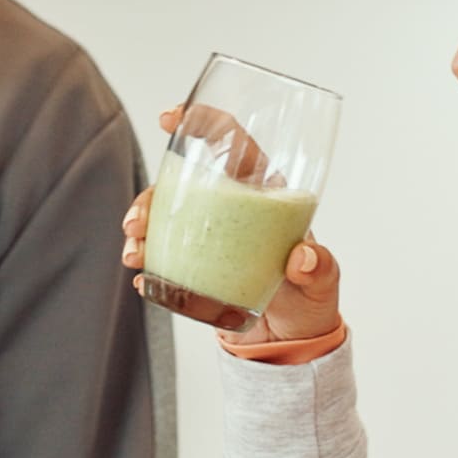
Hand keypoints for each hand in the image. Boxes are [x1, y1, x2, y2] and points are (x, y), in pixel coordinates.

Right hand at [122, 106, 346, 357]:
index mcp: (264, 195)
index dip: (203, 123)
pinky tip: (143, 280)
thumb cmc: (310, 300)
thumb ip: (319, 269)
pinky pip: (163, 257)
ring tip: (135, 255)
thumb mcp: (321, 284)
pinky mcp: (194, 266)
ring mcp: (209, 237)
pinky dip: (148, 267)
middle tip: (137, 223)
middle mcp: (231, 209)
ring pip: (164, 218)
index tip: (171, 118)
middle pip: (183, 184)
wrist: (290, 340)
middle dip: (150, 197)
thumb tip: (303, 258)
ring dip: (140, 230)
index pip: (233, 144)